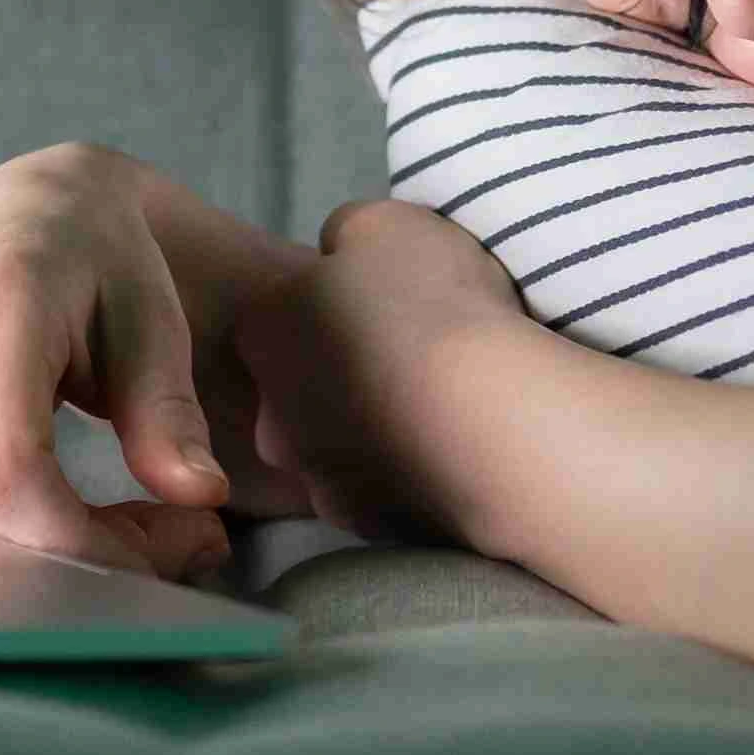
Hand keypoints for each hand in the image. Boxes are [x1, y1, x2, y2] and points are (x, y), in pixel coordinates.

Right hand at [0, 144, 273, 581]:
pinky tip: (63, 497)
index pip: (8, 469)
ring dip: (60, 541)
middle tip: (182, 536)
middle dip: (94, 548)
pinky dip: (15, 526)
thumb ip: (168, 410)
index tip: (168, 552)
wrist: (25, 217)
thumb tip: (199, 495)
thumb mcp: (153, 321)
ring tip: (134, 512)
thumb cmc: (99, 262)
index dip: (82, 537)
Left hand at [225, 201, 532, 543]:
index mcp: (262, 333)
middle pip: (300, 392)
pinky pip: (384, 494)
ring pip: (340, 450)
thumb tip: (342, 256)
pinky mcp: (369, 529)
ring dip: (377, 434)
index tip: (380, 309)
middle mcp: (271, 418)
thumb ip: (346, 235)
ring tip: (441, 409)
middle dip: (342, 381)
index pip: (277, 318)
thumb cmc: (431, 307)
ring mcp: (318, 481)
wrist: (491, 416)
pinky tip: (453, 453)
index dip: (330, 309)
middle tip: (410, 361)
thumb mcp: (385, 226)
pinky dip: (410, 478)